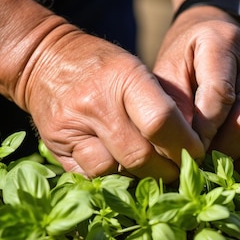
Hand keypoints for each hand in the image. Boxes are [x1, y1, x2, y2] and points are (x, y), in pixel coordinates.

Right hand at [17, 29, 204, 181]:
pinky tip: (121, 168)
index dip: (184, 145)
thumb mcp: (135, 69)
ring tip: (150, 170)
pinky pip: (91, 177)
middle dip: (167, 170)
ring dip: (139, 177)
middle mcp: (96, 104)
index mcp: (123, 78)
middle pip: (140, 155)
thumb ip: (162, 102)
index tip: (196, 153)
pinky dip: (112, 178)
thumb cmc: (101, 65)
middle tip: (177, 170)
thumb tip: (192, 143)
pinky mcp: (56, 148)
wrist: (43, 60)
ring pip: (115, 171)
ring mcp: (72, 128)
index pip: (161, 123)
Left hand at [153, 6, 239, 174]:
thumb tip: (177, 148)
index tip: (187, 153)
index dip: (204, 130)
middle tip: (198, 165)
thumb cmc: (183, 59)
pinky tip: (233, 164)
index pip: (220, 94)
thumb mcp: (168, 72)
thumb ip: (173, 105)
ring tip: (214, 167)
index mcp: (222, 42)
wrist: (209, 38)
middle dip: (221, 149)